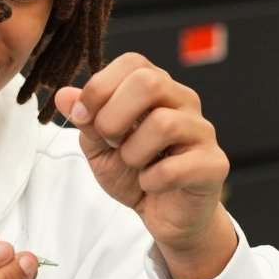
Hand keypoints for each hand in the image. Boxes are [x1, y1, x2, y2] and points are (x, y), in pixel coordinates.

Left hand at [53, 54, 234, 278]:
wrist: (165, 215)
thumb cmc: (135, 172)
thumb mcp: (98, 146)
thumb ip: (85, 120)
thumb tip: (64, 95)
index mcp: (157, 88)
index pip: (133, 63)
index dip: (100, 87)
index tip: (84, 117)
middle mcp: (184, 101)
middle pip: (149, 82)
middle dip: (114, 116)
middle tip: (111, 142)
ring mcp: (202, 131)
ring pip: (164, 124)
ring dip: (133, 152)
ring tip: (135, 165)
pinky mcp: (214, 165)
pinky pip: (174, 168)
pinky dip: (152, 181)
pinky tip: (152, 184)